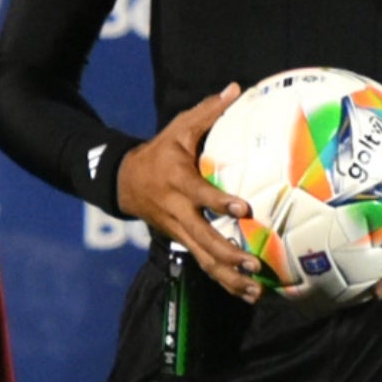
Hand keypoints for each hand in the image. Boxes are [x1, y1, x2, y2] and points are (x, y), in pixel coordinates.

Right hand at [115, 83, 262, 300]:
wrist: (126, 182)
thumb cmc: (161, 151)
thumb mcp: (179, 128)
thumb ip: (208, 111)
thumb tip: (237, 88)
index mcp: (179, 182)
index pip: (200, 195)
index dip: (220, 202)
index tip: (244, 208)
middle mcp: (178, 212)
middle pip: (202, 238)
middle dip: (227, 253)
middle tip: (253, 262)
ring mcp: (179, 231)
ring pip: (203, 259)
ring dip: (228, 278)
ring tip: (255, 290)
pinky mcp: (182, 241)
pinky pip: (204, 265)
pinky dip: (224, 282)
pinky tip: (246, 293)